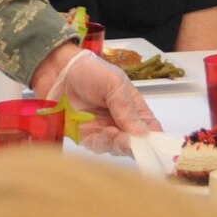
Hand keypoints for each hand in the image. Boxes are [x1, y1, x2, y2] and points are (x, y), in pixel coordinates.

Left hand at [38, 44, 161, 155]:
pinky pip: (98, 146)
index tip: (160, 148)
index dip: (156, 139)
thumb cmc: (89, 70)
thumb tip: (145, 135)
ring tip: (123, 138)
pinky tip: (109, 134)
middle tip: (138, 145)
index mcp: (132, 107)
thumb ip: (128, 110)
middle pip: (135, 142)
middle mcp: (119, 122)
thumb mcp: (115, 84)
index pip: (150, 128)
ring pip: (118, 147)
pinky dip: (106, 143)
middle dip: (138, 146)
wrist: (56, 69)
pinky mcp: (84, 136)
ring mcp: (102, 130)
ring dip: (122, 145)